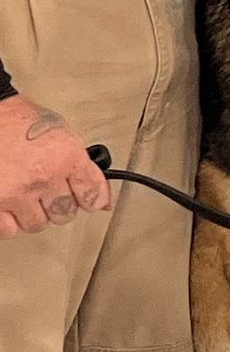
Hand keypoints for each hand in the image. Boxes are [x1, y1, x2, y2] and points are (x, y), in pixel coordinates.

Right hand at [0, 95, 110, 238]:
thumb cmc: (19, 121)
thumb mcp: (60, 133)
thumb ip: (78, 162)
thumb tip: (98, 192)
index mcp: (65, 156)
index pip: (93, 195)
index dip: (93, 199)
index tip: (90, 200)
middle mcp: (43, 177)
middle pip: (65, 213)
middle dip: (59, 205)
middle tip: (49, 191)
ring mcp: (16, 193)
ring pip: (37, 224)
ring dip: (33, 213)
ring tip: (25, 193)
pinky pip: (9, 229)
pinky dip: (9, 220)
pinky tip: (9, 203)